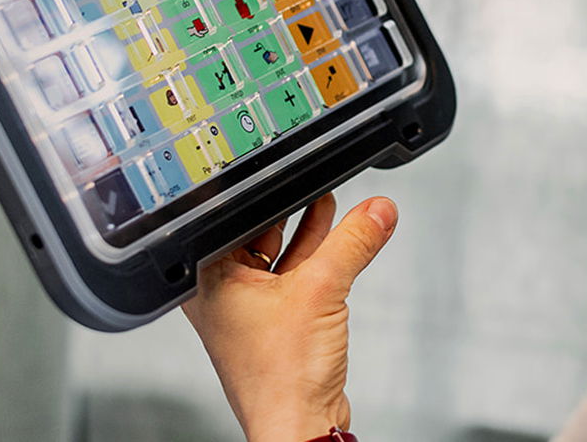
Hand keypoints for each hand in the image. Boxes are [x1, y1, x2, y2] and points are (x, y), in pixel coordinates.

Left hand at [182, 193, 397, 441]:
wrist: (300, 429)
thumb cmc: (281, 380)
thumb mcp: (323, 290)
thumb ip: (353, 243)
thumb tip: (376, 212)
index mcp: (210, 278)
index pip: (235, 217)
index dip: (265, 191)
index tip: (288, 169)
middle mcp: (221, 291)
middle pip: (258, 231)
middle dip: (289, 207)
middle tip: (311, 178)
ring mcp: (247, 308)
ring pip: (278, 252)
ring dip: (306, 230)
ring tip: (328, 198)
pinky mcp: (273, 321)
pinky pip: (293, 275)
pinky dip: (314, 257)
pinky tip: (337, 237)